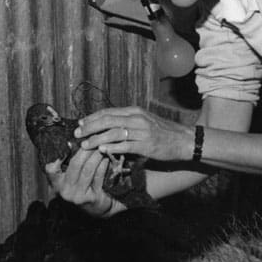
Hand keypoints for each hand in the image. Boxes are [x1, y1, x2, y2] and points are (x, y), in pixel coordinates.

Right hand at [44, 148, 113, 217]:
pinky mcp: (93, 198)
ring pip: (89, 169)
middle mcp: (66, 191)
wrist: (96, 210)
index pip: (50, 169)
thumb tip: (72, 142)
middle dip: (85, 149)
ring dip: (96, 155)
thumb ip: (67, 164)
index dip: (56, 157)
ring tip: (101, 146)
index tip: (68, 144)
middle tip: (93, 140)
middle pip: (75, 164)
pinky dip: (103, 164)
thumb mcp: (69, 179)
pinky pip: (99, 176)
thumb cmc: (81, 189)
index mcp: (57, 184)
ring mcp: (79, 196)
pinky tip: (106, 157)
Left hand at [76, 106, 191, 160]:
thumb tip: (107, 124)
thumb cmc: (162, 132)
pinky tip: (102, 150)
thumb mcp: (144, 121)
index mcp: (134, 111)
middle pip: (107, 120)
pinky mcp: (146, 145)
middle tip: (76, 134)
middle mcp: (136, 119)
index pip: (108, 112)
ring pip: (113, 133)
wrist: (185, 140)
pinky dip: (112, 147)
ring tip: (84, 145)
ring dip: (96, 139)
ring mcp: (142, 131)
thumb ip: (127, 121)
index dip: (92, 117)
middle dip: (89, 127)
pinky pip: (125, 145)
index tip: (80, 123)